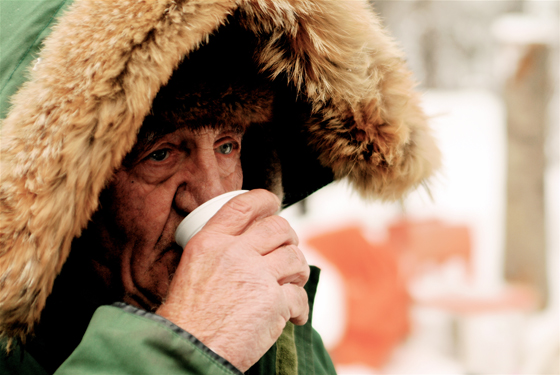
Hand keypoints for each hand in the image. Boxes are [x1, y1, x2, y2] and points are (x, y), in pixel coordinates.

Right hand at [156, 189, 309, 371]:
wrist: (190, 352)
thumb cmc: (188, 319)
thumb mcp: (191, 270)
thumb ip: (217, 251)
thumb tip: (244, 242)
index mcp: (210, 242)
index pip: (243, 206)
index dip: (264, 200)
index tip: (274, 204)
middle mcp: (234, 253)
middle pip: (278, 227)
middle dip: (289, 238)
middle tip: (287, 250)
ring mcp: (256, 276)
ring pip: (295, 257)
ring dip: (299, 270)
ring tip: (292, 282)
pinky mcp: (274, 302)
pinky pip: (300, 295)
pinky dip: (300, 308)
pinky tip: (294, 316)